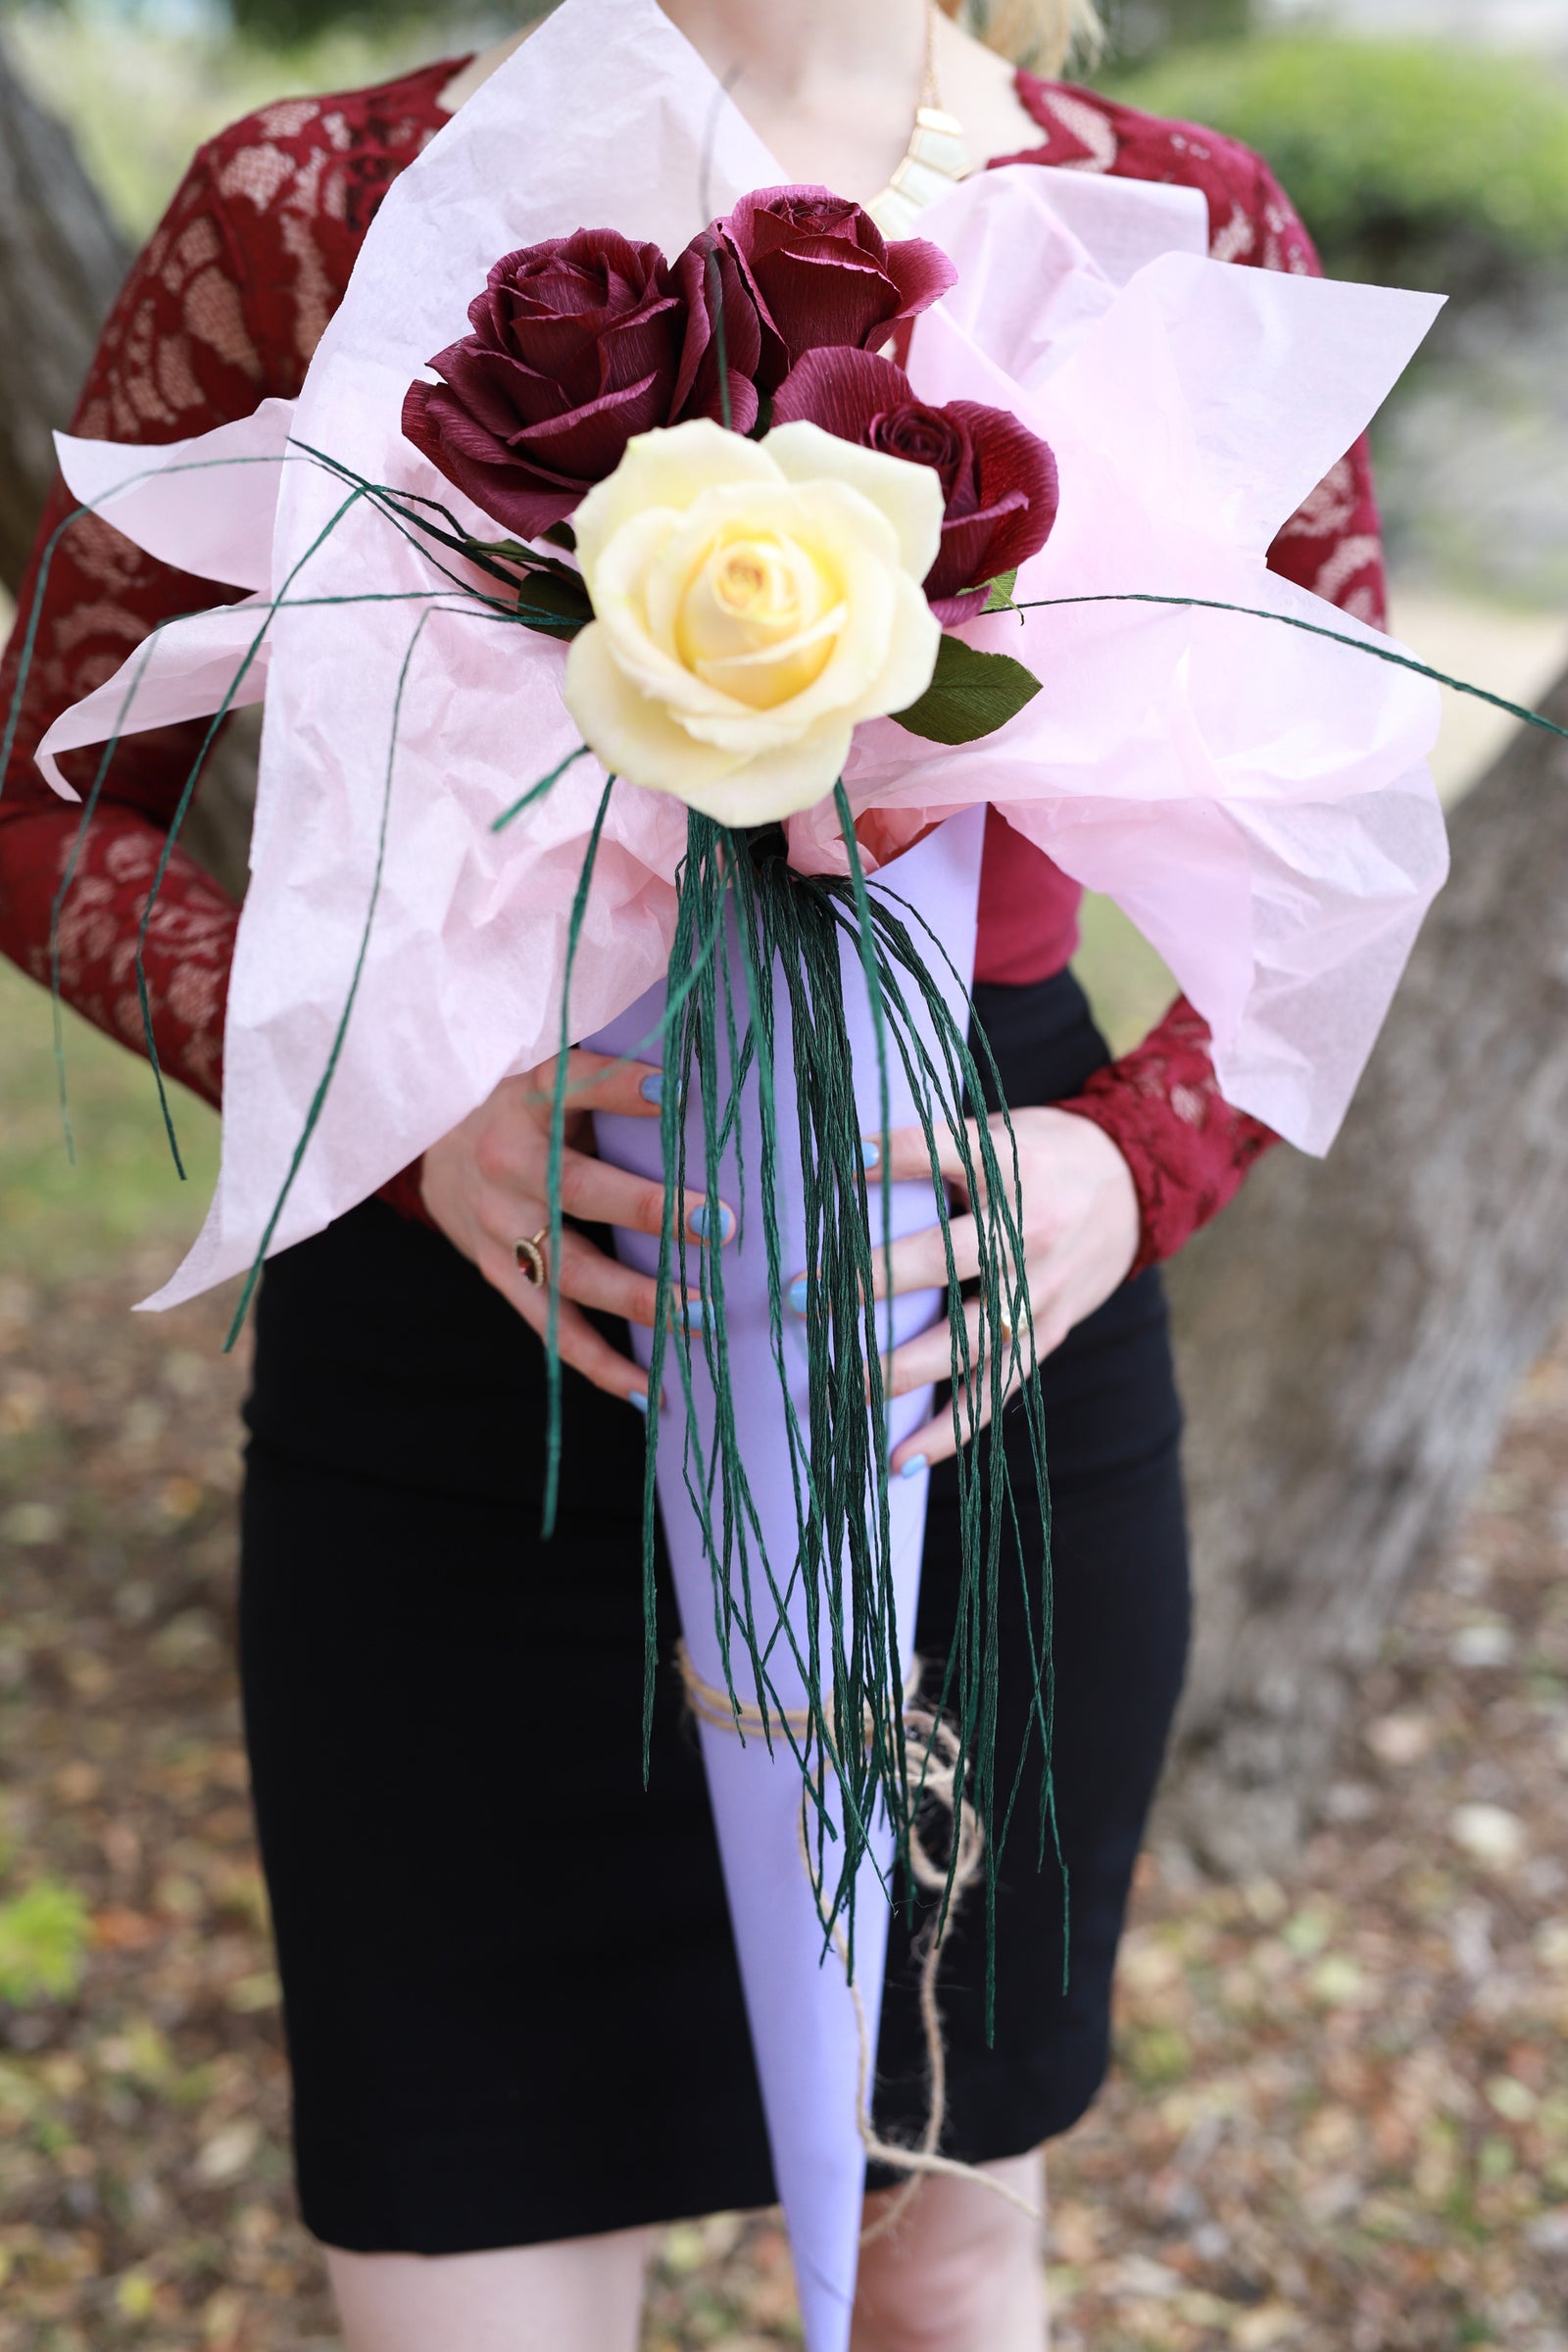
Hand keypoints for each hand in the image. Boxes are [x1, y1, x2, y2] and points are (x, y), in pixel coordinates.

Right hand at [420, 1052, 732, 1408]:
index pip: (572, 1084)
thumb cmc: (527, 1101)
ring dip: (638, 1298)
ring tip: (702, 1317)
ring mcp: (496, 1225)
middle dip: (650, 1211)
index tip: (675, 1089)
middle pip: (577, 1190)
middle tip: (719, 1226)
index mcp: (526, 1097)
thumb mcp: (553, 1072)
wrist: (432, 1142)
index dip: (618, 1088)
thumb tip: (710, 1089)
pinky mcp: (495, 1273)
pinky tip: (648, 1389)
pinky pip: (550, 1326)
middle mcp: (507, 1162)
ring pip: (569, 1270)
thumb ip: (612, 1082)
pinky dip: (599, 1362)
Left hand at [847, 1106, 1139, 1472]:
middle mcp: (1028, 1231)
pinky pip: (994, 1392)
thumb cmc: (1036, 1154)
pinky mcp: (1046, 1335)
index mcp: (1008, 1164)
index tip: (840, 1164)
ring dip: (898, 1369)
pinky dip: (947, 1432)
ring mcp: (1039, 1291)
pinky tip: (898, 1461)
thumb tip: (834, 1164)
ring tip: (839, 1387)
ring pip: (967, 1341)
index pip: (941, 1153)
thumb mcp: (995, 1131)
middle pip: (942, 1258)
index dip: (892, 1156)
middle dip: (868, 1280)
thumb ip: (932, 1151)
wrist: (1134, 1188)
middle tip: (796, 1296)